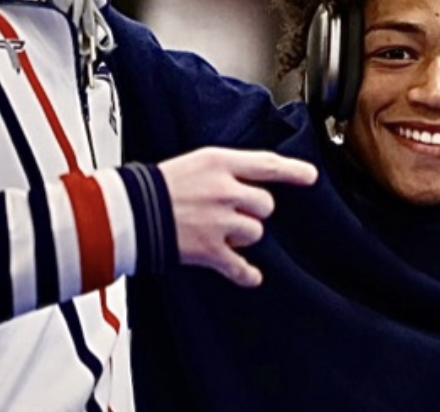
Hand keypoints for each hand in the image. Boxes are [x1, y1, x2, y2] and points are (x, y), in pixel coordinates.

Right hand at [157, 148, 318, 286]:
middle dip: (254, 210)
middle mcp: (224, 191)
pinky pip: (240, 267)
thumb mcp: (199, 162)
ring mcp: (218, 222)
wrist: (129, 210)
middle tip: (231, 210)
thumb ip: (229, 170)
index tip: (310, 177)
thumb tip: (256, 182)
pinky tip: (253, 277)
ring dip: (243, 235)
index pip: (268, 164)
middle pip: (266, 205)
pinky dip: (246, 274)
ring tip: (220, 230)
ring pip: (255, 233)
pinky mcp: (209, 250)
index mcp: (220, 163)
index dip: (293, 171)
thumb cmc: (161, 185)